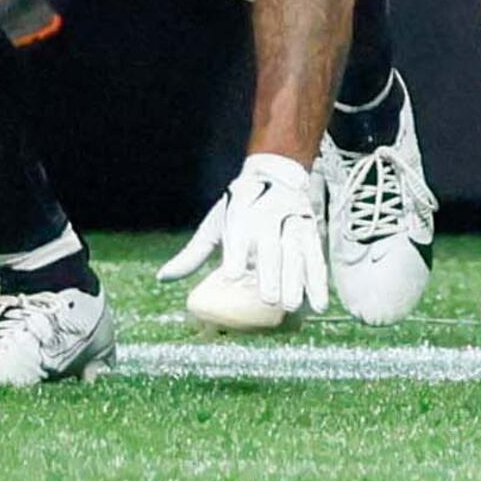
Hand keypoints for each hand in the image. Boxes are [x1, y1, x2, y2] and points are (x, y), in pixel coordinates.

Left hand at [158, 152, 325, 320]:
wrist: (278, 174)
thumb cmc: (240, 206)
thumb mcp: (215, 223)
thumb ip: (193, 253)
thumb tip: (163, 279)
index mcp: (242, 213)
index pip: (240, 235)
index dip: (237, 254)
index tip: (232, 275)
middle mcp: (270, 216)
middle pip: (273, 246)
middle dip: (272, 272)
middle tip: (269, 300)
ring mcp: (294, 223)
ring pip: (298, 252)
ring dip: (298, 279)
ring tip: (294, 306)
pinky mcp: (311, 232)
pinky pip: (316, 258)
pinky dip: (318, 281)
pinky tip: (318, 303)